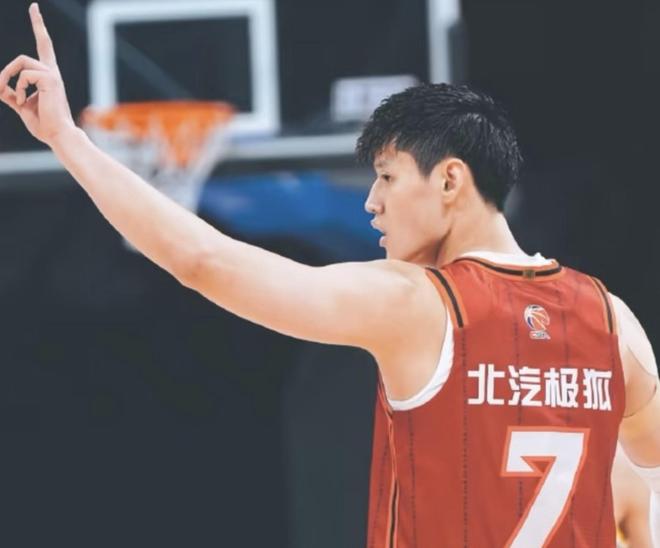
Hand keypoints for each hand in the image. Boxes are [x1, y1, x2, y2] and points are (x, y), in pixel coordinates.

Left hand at [0, 3, 75, 145]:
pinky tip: (24, 101)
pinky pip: (24, 75)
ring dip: (8, 78)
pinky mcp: (50, 80)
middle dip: (28, 40)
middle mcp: (52, 73)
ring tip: (14, 97)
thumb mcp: (21, 106)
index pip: (44, 48)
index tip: (35, 9)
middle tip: (25, 34)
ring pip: (21, 62)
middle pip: (37, 48)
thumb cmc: (44, 124)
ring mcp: (53, 75)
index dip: (39, 27)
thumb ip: (10, 93)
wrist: (58, 135)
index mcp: (48, 77)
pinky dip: (18, 89)